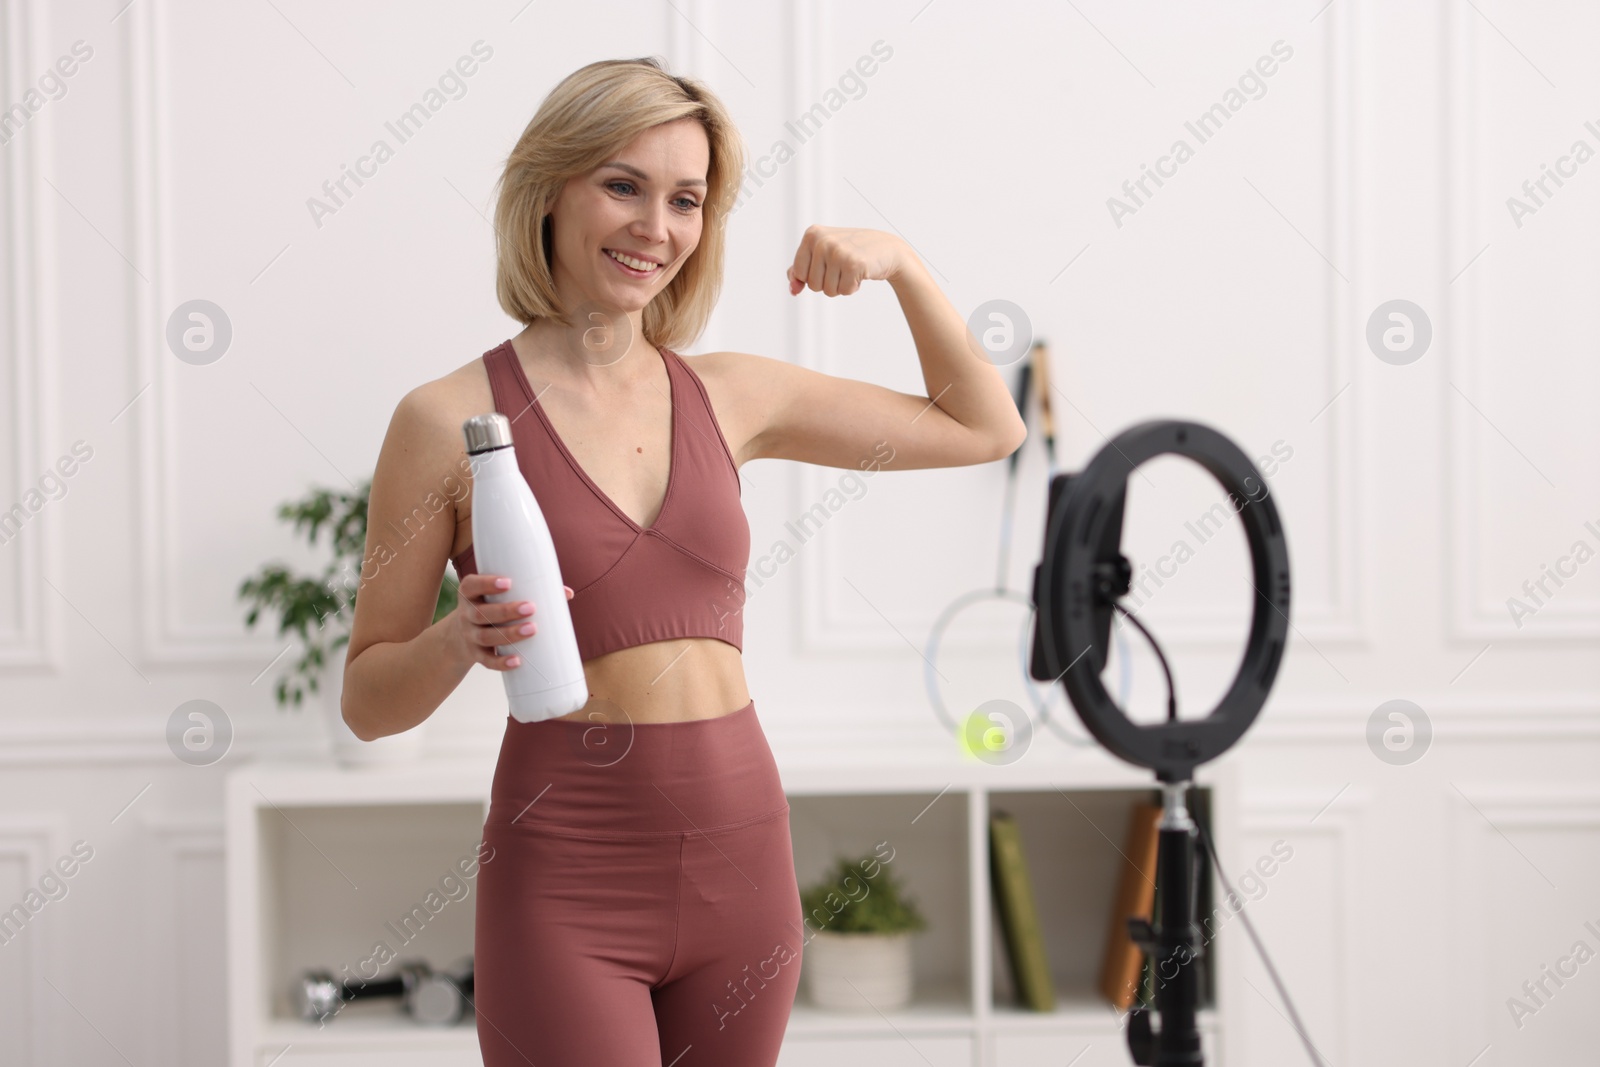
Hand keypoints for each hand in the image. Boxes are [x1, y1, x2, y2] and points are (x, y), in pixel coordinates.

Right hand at [451, 574, 574, 670]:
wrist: (459, 636)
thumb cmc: (490, 607)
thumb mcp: (498, 596)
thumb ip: (529, 590)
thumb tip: (567, 593)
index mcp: (470, 593)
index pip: (472, 585)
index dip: (487, 584)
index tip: (508, 582)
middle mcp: (466, 614)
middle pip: (481, 613)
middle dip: (506, 611)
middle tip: (531, 608)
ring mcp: (469, 636)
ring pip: (486, 637)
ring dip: (509, 634)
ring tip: (532, 629)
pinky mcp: (475, 654)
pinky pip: (486, 661)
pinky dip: (501, 663)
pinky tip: (517, 661)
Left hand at [786, 225, 906, 296]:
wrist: (886, 248)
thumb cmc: (851, 252)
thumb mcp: (822, 254)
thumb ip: (800, 270)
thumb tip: (793, 289)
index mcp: (811, 235)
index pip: (798, 273)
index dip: (813, 276)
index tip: (827, 264)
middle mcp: (822, 241)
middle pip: (813, 285)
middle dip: (828, 283)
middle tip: (842, 266)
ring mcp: (838, 251)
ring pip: (828, 290)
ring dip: (840, 286)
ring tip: (850, 269)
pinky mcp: (854, 264)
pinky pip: (844, 291)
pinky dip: (853, 287)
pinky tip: (860, 273)